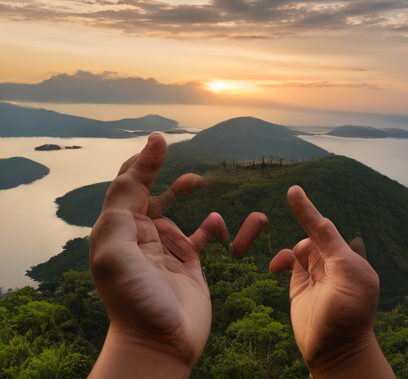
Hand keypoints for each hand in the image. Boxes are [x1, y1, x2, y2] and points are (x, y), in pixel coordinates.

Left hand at [88, 133, 268, 378]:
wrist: (160, 344)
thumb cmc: (133, 298)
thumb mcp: (116, 250)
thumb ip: (121, 207)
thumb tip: (134, 167)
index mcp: (119, 230)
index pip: (127, 185)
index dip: (142, 161)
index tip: (160, 139)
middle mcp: (140, 236)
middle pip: (148, 193)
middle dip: (161, 173)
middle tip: (172, 152)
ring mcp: (164, 248)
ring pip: (175, 211)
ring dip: (185, 192)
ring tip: (199, 182)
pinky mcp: (187, 262)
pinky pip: (200, 234)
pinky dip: (210, 225)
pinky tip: (217, 222)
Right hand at [270, 186, 394, 378]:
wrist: (334, 352)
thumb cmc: (348, 314)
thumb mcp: (346, 275)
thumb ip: (330, 246)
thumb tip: (320, 221)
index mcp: (349, 258)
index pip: (325, 228)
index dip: (308, 210)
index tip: (292, 190)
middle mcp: (332, 262)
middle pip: (312, 233)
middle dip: (301, 220)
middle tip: (289, 195)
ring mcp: (316, 272)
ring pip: (299, 247)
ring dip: (292, 251)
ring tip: (284, 266)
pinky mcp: (300, 283)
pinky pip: (289, 260)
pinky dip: (281, 259)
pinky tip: (276, 267)